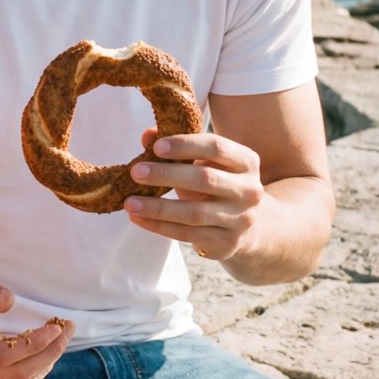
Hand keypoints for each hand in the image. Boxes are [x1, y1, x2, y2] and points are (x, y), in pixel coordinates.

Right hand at [0, 264, 74, 378]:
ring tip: (63, 330)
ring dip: (49, 359)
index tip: (56, 326)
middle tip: (69, 326)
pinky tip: (49, 340)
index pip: (2, 356)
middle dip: (50, 353)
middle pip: (18, 374)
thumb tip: (8, 301)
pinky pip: (21, 378)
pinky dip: (41, 362)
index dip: (33, 344)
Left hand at [124, 125, 264, 261]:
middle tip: (135, 172)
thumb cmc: (218, 186)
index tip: (156, 147)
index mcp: (246, 162)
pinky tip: (138, 218)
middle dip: (166, 174)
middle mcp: (249, 190)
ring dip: (157, 207)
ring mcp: (241, 219)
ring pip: (194, 213)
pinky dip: (158, 226)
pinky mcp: (227, 243)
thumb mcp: (204, 164)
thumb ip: (178, 149)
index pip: (217, 147)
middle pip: (205, 179)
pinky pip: (187, 234)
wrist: (248, 228)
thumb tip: (147, 135)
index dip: (186, 145)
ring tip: (129, 202)